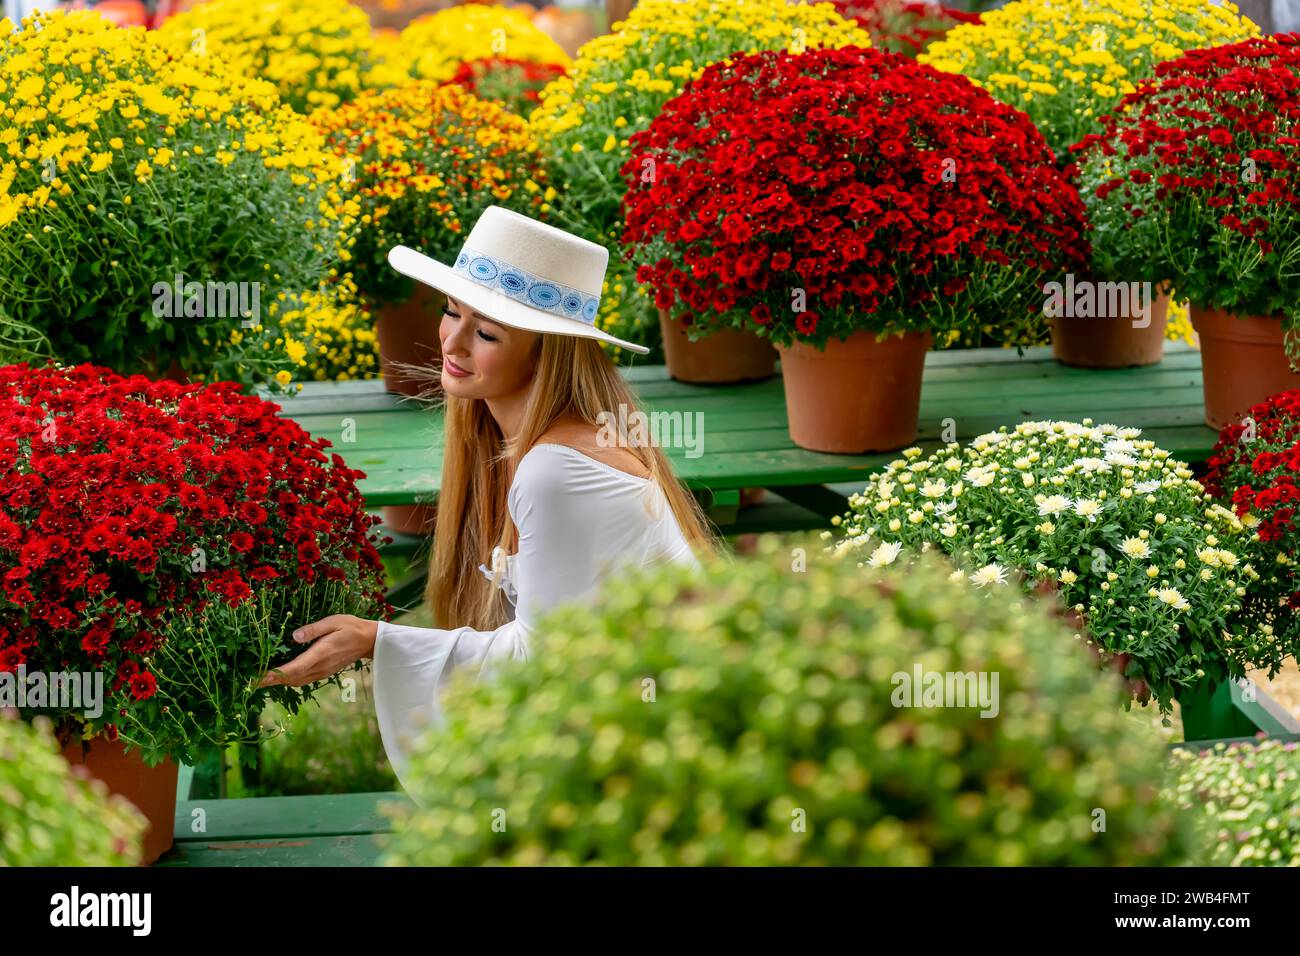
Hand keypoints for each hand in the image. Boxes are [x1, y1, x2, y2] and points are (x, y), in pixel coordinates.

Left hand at [257, 615, 378, 688]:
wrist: (369, 641)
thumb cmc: (351, 627)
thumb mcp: (333, 621)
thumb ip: (314, 629)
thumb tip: (294, 636)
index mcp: (321, 653)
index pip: (294, 668)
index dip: (275, 674)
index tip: (258, 678)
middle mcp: (320, 666)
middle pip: (291, 678)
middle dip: (270, 681)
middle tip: (249, 683)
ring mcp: (322, 672)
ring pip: (296, 681)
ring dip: (278, 682)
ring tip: (260, 681)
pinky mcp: (324, 672)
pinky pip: (302, 680)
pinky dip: (289, 680)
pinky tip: (281, 676)